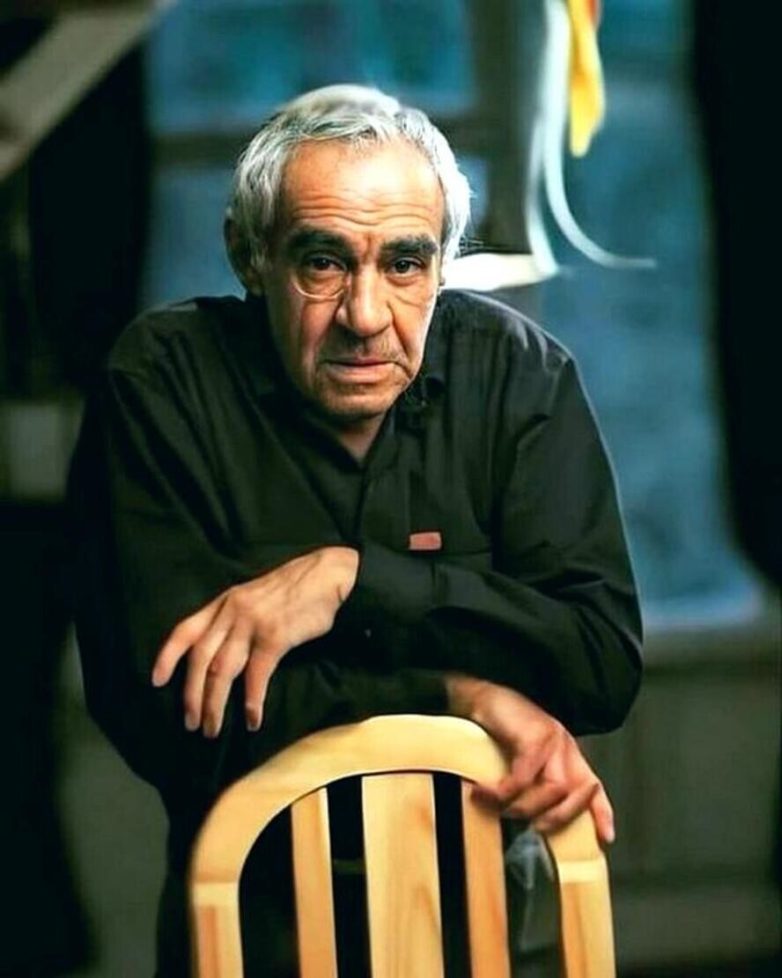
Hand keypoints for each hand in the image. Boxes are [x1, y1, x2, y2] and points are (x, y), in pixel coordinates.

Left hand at [151, 547, 358, 736]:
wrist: (327, 575)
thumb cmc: (293, 589)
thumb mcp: (252, 597)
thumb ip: (233, 619)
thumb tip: (220, 652)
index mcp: (223, 603)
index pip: (185, 630)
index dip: (167, 657)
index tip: (156, 681)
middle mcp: (231, 612)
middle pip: (201, 660)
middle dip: (192, 695)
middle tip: (190, 723)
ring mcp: (252, 624)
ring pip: (222, 671)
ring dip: (215, 704)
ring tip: (212, 729)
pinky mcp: (274, 636)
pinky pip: (256, 675)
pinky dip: (251, 701)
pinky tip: (251, 719)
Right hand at [445, 675, 613, 845]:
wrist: (477, 695)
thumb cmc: (496, 726)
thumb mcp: (521, 755)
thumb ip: (533, 779)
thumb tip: (526, 816)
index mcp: (565, 751)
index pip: (591, 783)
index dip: (601, 812)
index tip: (606, 837)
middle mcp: (564, 745)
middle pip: (576, 793)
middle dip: (555, 818)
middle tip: (530, 828)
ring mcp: (551, 740)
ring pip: (554, 790)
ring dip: (523, 808)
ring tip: (496, 807)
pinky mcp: (532, 738)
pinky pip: (523, 779)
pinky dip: (501, 793)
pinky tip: (482, 793)